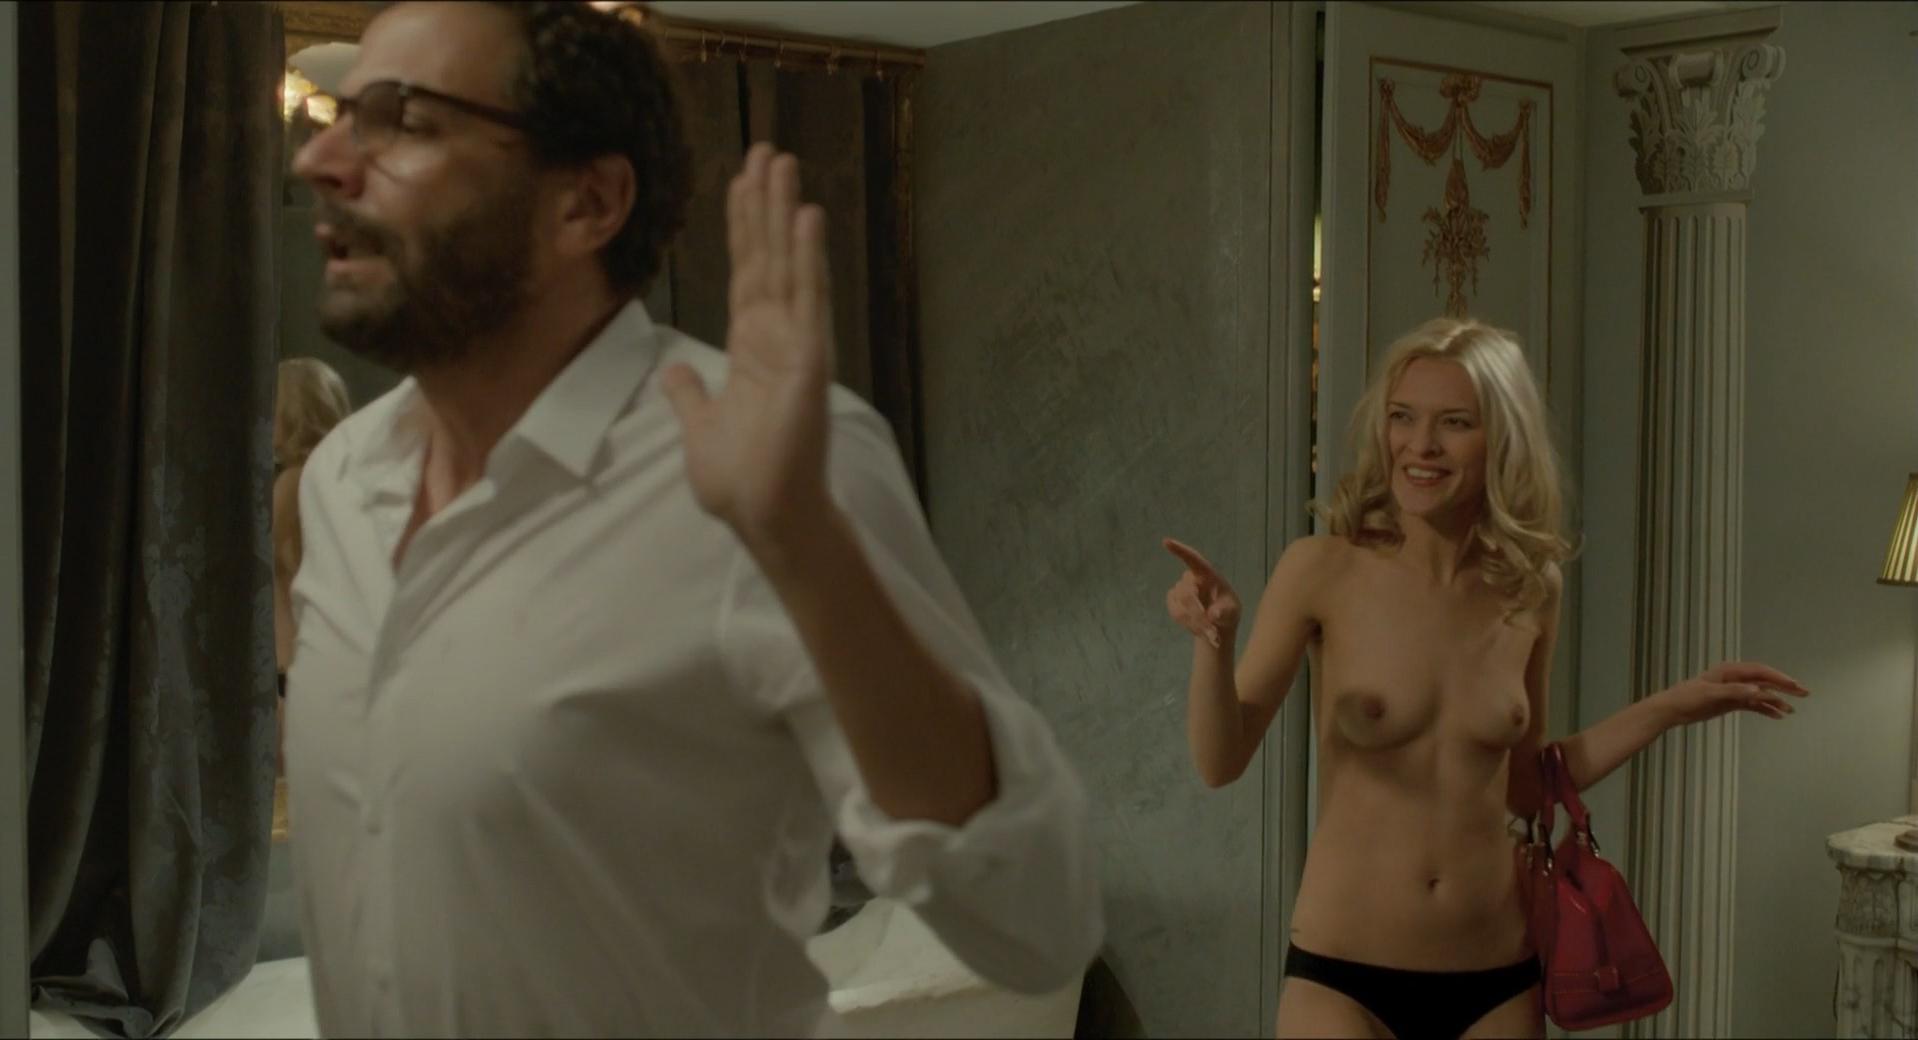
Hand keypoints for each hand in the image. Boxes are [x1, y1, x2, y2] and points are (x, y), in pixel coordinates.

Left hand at [662, 143, 834, 549]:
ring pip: (789, 266)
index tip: (742, 181)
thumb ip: (691, 395)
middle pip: (767, 257)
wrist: (763, 517)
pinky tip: (807, 216)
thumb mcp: (699, 429)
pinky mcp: (811, 361)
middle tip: (768, 150)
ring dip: (785, 213)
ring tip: (784, 162)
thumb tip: (676, 373)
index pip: (745, 274)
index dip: (743, 227)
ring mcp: (797, 346)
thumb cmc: (739, 481)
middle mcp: (776, 338)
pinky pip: (809, 300)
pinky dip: (808, 257)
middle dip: (764, 203)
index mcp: (749, 349)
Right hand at [1163, 538, 1240, 649]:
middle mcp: (1191, 579)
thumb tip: (1213, 614)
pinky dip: (1188, 623)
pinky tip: (1199, 628)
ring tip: (1211, 633)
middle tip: (1212, 632)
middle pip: (1187, 594)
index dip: (1179, 551)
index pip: (1192, 559)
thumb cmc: (1228, 612)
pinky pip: (1175, 612)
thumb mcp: (1232, 612)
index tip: (1166, 542)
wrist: (1217, 625)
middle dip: (1198, 614)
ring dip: (1195, 622)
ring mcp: (1180, 589)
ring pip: (1181, 606)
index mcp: (1207, 574)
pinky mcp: (1173, 601)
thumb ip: (1224, 612)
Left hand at [1656, 661, 1810, 723]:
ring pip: (1761, 693)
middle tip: (1804, 693)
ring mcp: (1734, 691)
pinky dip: (1765, 709)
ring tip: (1792, 710)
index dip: (1778, 677)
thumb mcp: (1710, 694)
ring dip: (1777, 700)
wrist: (1671, 710)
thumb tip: (1758, 690)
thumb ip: (1734, 692)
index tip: (1794, 685)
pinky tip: (1778, 716)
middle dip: (1784, 686)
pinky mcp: (1731, 702)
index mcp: (1729, 672)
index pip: (1760, 671)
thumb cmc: (1688, 697)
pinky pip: (1753, 704)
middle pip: (1764, 680)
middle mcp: (1734, 679)